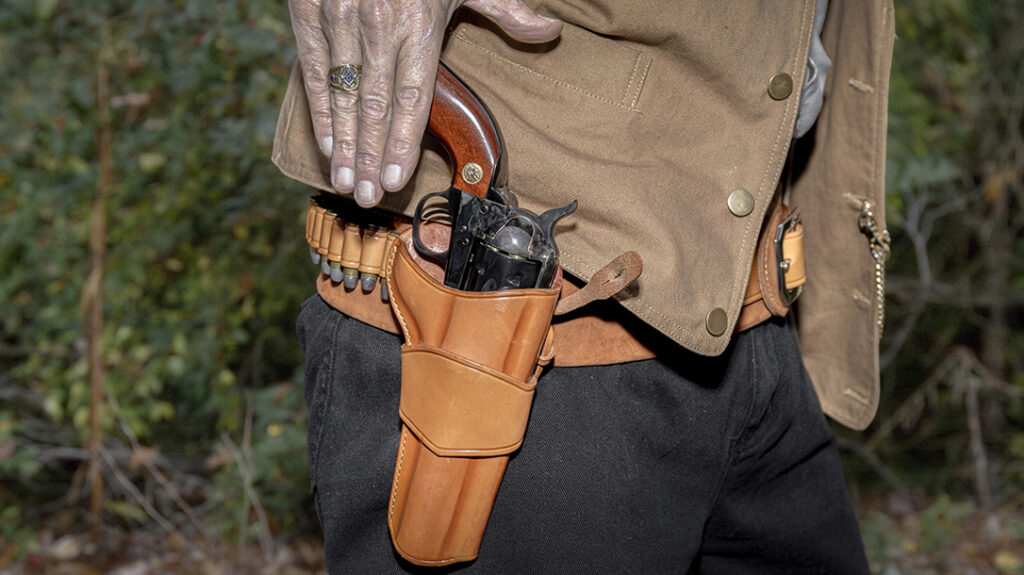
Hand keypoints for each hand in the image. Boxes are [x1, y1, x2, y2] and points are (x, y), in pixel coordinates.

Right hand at [289, 0, 561, 206]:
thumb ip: (504, 9)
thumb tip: (550, 31)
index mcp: (419, 24)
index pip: (412, 98)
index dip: (401, 142)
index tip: (396, 178)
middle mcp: (378, 27)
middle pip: (374, 107)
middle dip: (369, 157)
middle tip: (368, 198)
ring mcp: (341, 20)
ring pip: (342, 96)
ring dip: (344, 145)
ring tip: (346, 184)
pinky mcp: (310, 13)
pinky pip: (315, 72)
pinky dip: (320, 111)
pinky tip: (326, 144)